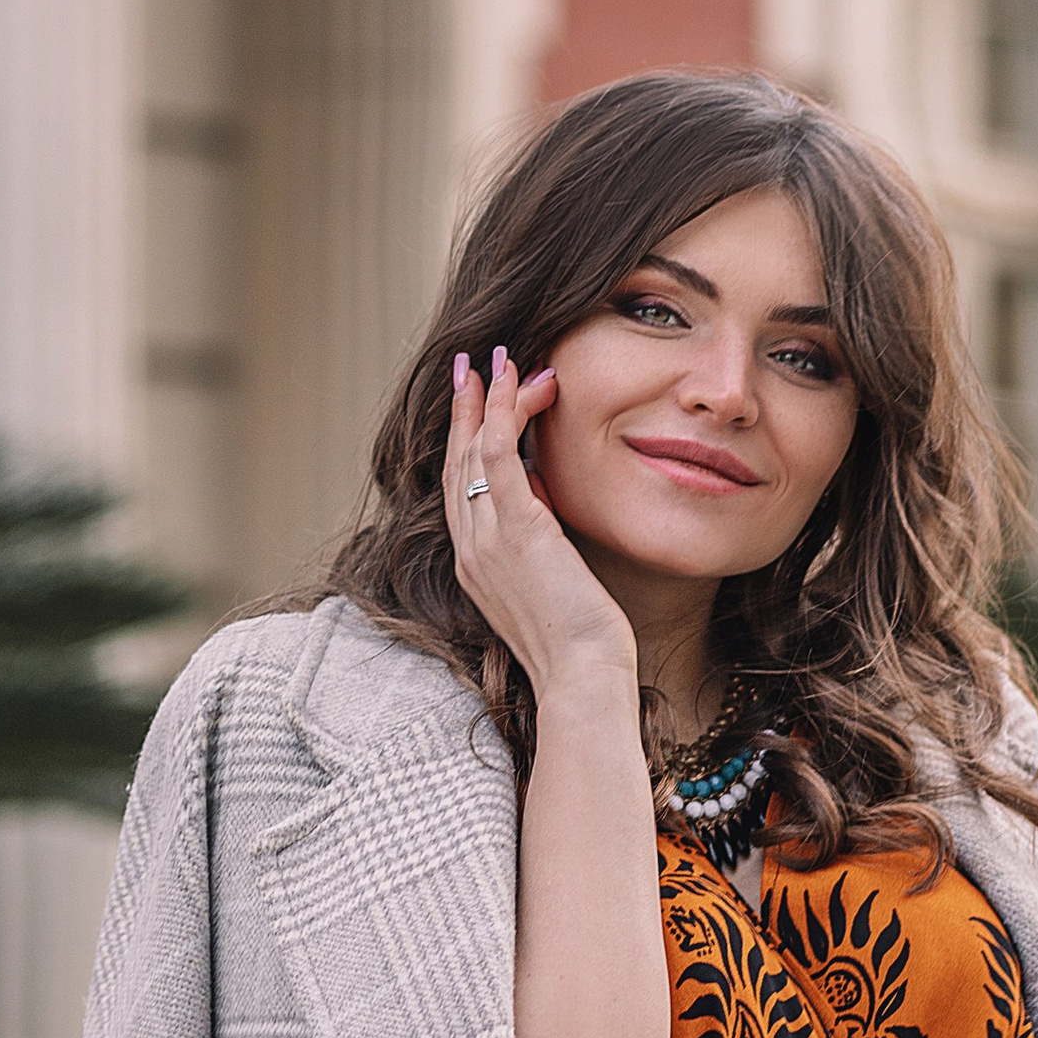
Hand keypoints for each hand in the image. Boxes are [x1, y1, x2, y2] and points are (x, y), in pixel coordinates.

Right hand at [443, 348, 635, 706]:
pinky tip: (519, 384)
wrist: (581, 678)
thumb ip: (541, 548)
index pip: (460, 489)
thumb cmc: (580, 647)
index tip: (473, 405)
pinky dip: (506, 413)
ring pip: (475, 450)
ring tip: (499, 359)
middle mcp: (471, 549)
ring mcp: (488, 539)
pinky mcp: (517, 530)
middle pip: (456, 462)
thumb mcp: (552, 588)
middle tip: (472, 366)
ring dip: (487, 399)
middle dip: (465, 410)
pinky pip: (501, 456)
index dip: (463, 442)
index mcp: (475, 566)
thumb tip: (550, 511)